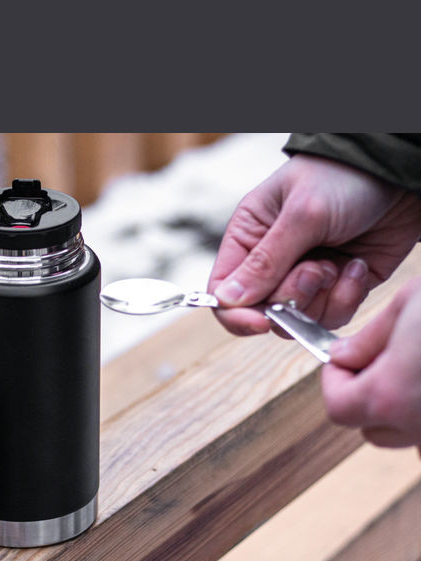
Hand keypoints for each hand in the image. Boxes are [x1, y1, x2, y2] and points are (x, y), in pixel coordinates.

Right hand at [208, 153, 420, 335]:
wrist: (400, 174)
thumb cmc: (344, 177)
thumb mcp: (301, 215)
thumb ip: (264, 263)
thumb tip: (227, 301)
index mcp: (248, 238)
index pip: (223, 291)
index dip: (237, 313)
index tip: (261, 322)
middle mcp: (272, 262)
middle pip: (263, 310)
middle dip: (293, 296)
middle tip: (316, 269)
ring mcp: (305, 278)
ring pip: (297, 319)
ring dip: (322, 298)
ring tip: (339, 264)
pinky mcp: (336, 288)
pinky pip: (331, 316)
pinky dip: (347, 297)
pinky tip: (357, 266)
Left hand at [322, 276, 420, 451]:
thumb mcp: (411, 303)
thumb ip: (368, 337)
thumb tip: (343, 355)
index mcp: (389, 395)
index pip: (336, 405)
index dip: (335, 380)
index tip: (346, 358)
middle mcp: (416, 424)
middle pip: (370, 429)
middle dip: (368, 398)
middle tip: (382, 364)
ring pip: (404, 435)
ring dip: (400, 408)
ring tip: (413, 367)